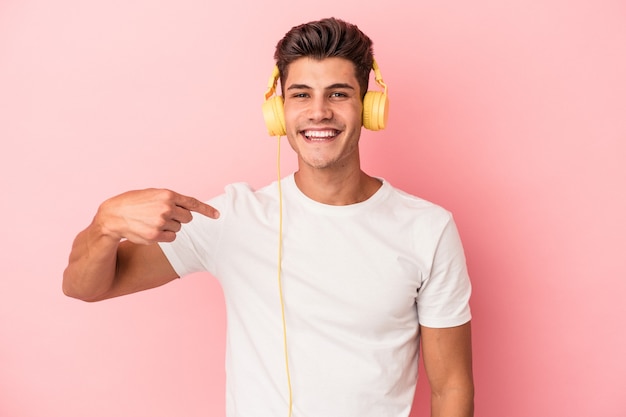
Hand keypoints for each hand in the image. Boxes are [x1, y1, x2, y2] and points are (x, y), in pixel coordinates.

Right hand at [95, 189, 219, 244]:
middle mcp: (167, 208)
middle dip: (180, 218)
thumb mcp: (153, 194)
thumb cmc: (133, 203)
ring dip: (169, 227)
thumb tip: (188, 208)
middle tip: (165, 216)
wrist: (113, 216)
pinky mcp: (156, 235)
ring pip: (178, 229)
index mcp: (168, 195)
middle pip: (187, 218)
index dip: (207, 210)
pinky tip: (152, 230)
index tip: (217, 215)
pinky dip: (165, 236)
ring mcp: (162, 222)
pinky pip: (171, 238)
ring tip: (152, 221)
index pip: (192, 203)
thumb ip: (171, 199)